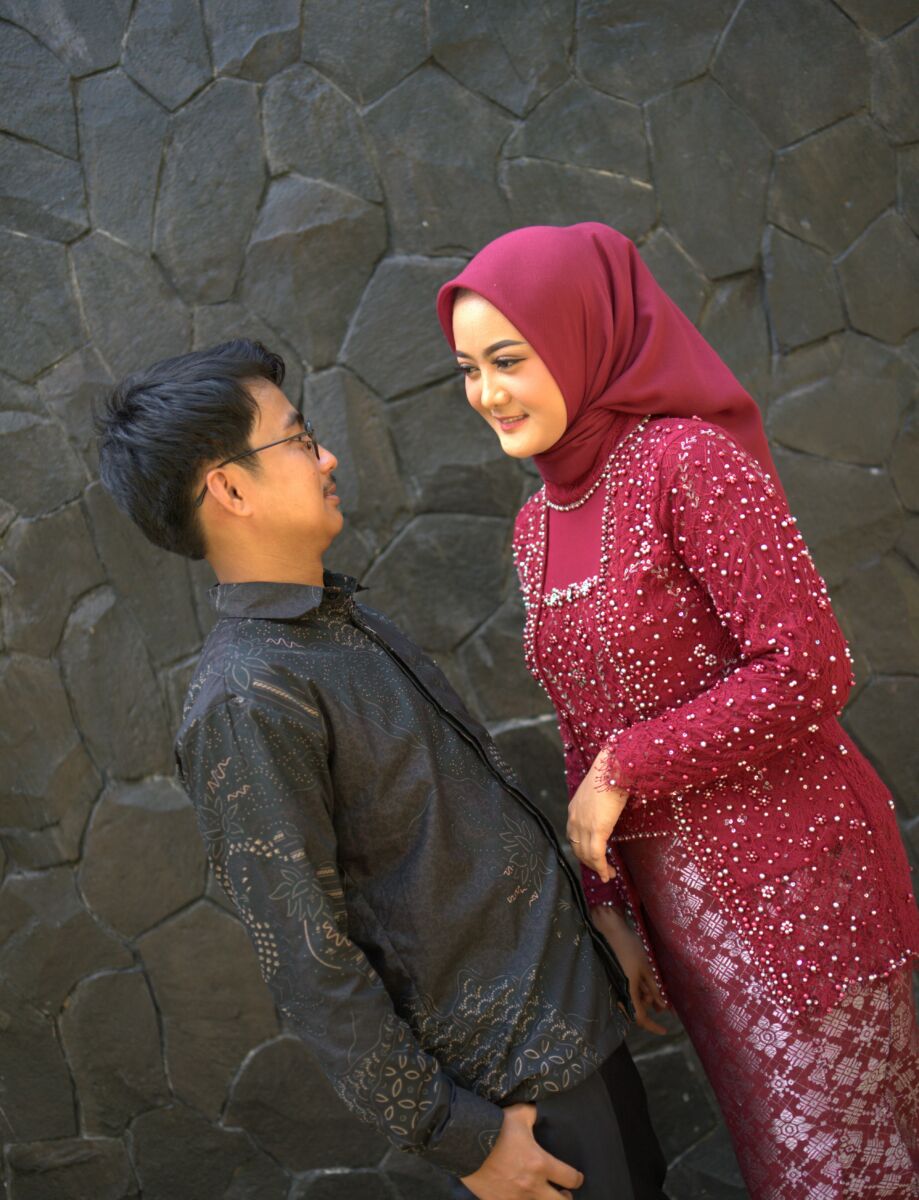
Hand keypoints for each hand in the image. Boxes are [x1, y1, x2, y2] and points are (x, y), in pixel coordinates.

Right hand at [460, 1103, 582, 1199]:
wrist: (466, 1142)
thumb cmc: (494, 1127)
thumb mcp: (519, 1114)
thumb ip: (534, 1114)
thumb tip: (541, 1111)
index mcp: (540, 1163)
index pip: (570, 1178)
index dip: (578, 1179)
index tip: (578, 1178)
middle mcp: (532, 1185)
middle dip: (565, 1198)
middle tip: (564, 1193)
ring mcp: (515, 1198)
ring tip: (544, 1197)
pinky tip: (522, 1198)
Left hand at [567, 751, 627, 881]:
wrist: (614, 768)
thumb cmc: (611, 774)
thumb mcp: (600, 791)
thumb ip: (600, 803)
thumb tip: (611, 807)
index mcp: (574, 809)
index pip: (574, 836)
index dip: (582, 849)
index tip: (592, 857)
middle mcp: (575, 819)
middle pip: (577, 848)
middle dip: (588, 862)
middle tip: (601, 870)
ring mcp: (584, 825)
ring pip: (586, 854)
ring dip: (596, 868)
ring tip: (607, 875)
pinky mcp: (597, 829)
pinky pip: (597, 855)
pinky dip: (601, 868)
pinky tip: (607, 874)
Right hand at [592, 907, 667, 1035]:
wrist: (608, 930)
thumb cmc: (629, 948)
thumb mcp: (646, 968)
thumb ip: (654, 989)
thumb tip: (662, 1006)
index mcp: (628, 992)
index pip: (640, 1018)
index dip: (653, 1026)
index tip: (665, 1030)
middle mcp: (619, 992)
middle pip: (636, 1008)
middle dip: (650, 1004)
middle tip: (661, 996)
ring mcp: (615, 985)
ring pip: (632, 998)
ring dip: (644, 995)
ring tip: (651, 982)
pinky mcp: (613, 977)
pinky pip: (627, 990)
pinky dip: (637, 988)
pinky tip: (643, 979)